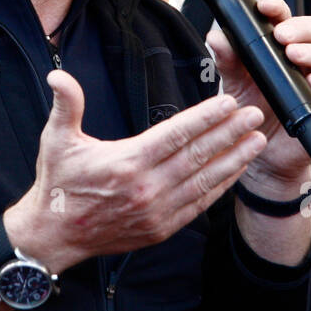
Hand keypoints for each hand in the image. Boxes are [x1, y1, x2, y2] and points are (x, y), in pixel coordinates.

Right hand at [4, 70, 268, 272]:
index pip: (176, 134)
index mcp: (127, 163)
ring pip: (204, 181)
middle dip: (230, 133)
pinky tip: (235, 172)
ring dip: (233, 159)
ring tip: (256, 141)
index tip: (227, 103)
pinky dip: (219, 187)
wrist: (54, 235)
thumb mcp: (56, 139)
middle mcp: (147, 188)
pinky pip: (198, 205)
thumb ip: (66, 104)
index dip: (205, 118)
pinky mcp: (162, 228)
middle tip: (255, 115)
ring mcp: (157, 211)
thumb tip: (59, 76)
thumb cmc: (58, 184)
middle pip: (198, 155)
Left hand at [205, 0, 310, 188]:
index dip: (279, 9)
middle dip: (301, 29)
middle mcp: (305, 63)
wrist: (261, 156)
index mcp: (282, 50)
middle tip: (282, 35)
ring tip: (294, 55)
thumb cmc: (253, 114)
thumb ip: (227, 60)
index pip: (287, 21)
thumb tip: (217, 35)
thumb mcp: (234, 84)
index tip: (265, 5)